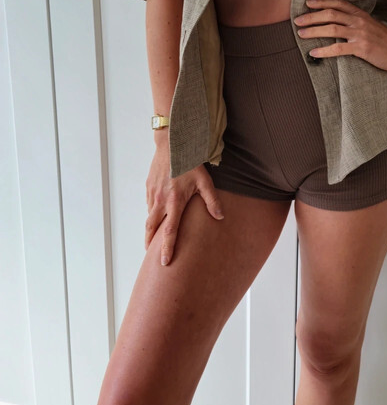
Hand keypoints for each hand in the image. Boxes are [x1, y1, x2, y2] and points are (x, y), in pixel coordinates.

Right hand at [144, 144, 224, 265]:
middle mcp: (160, 200)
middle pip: (152, 228)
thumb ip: (212, 200)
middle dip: (151, 244)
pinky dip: (152, 215)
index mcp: (175, 201)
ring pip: (149, 217)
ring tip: (153, 240)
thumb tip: (220, 217)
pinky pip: (149, 206)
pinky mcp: (148, 187)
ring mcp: (152, 194)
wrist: (171, 143)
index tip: (165, 261)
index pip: (170, 231)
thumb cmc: (189, 161)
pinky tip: (157, 218)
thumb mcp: (204, 180)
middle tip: (152, 257)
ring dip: (150, 230)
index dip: (167, 247)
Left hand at [293, 0, 386, 71]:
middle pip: (330, 14)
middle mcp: (358, 21)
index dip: (321, 1)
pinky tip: (313, 53)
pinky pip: (338, 48)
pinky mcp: (361, 48)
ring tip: (301, 34)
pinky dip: (324, 51)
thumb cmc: (383, 39)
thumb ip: (353, 20)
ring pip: (331, 29)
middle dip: (311, 16)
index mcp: (359, 14)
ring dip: (313, 31)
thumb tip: (334, 22)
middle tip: (297, 20)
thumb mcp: (368, 24)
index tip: (308, 3)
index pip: (337, 2)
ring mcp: (359, 34)